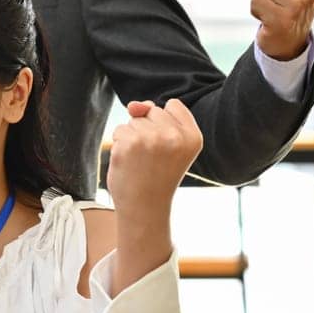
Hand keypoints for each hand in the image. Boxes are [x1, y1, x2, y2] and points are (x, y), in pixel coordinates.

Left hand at [106, 99, 203, 283]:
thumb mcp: (169, 144)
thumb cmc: (157, 175)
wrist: (145, 207)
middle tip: (153, 158)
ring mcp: (151, 138)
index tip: (167, 148)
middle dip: (147, 129)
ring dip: (132, 137)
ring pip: (134, 120)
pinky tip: (129, 163)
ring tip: (141, 161)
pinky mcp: (129, 143)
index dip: (164, 124)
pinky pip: (119, 130)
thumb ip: (156, 115)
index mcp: (193, 136)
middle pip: (152, 110)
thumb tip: (134, 105)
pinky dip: (119, 145)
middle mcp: (175, 135)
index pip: (172, 105)